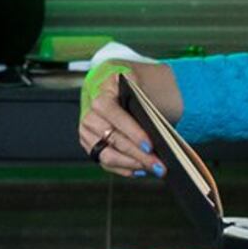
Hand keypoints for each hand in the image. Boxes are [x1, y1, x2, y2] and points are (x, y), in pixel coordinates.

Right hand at [78, 61, 167, 177]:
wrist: (111, 93)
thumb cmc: (126, 88)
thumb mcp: (132, 78)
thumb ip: (137, 84)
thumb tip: (142, 94)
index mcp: (100, 97)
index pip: (114, 115)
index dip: (132, 131)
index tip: (149, 145)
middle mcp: (90, 118)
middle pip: (114, 140)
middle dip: (138, 155)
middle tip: (159, 165)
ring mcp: (88, 136)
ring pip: (108, 157)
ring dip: (133, 165)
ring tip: (153, 169)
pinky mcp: (91, 149)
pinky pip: (107, 164)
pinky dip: (125, 169)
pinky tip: (141, 170)